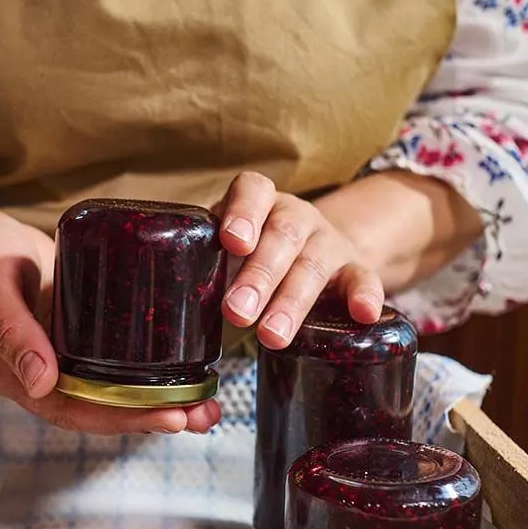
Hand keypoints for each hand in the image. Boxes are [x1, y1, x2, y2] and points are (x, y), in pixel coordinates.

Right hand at [0, 211, 220, 434]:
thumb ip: (12, 328)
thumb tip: (41, 382)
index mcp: (12, 374)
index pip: (72, 409)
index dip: (120, 416)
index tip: (167, 417)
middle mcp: (39, 375)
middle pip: (99, 409)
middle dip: (151, 416)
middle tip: (200, 414)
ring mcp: (59, 359)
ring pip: (111, 392)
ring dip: (157, 401)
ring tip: (204, 405)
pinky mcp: (77, 338)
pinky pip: (113, 365)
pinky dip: (147, 373)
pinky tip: (182, 371)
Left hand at [215, 173, 384, 348]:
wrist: (314, 254)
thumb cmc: (253, 256)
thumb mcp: (227, 251)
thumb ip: (204, 264)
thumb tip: (162, 309)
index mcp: (259, 202)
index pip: (252, 191)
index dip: (242, 213)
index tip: (232, 241)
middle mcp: (295, 216)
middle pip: (281, 236)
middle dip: (258, 276)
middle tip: (236, 312)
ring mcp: (327, 242)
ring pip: (313, 265)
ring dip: (292, 301)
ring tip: (271, 336)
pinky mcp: (354, 268)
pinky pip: (364, 278)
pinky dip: (365, 296)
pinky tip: (363, 314)